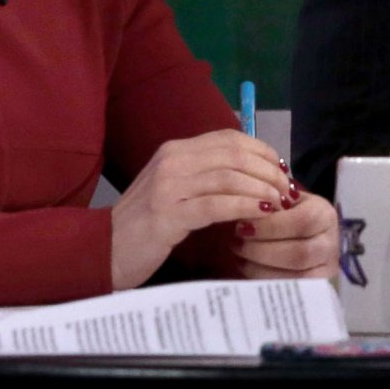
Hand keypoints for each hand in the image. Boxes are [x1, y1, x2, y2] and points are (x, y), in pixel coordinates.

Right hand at [111, 131, 293, 289]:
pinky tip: (261, 214)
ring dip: (261, 189)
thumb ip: (207, 177)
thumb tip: (255, 173)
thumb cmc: (146, 225)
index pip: (230, 138)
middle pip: (234, 155)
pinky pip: (215, 205)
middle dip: (268, 171)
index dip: (262, 151)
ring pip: (229, 177)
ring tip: (279, 205)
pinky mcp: (167, 214)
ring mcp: (167, 186)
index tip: (281, 170)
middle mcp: (171, 160)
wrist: (102, 250)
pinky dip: (244, 206)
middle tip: (287, 191)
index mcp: (175, 150)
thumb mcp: (176, 190)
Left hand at [232, 185, 341, 279]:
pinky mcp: (316, 287)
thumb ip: (273, 200)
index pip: (302, 222)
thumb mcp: (286, 202)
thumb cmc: (291, 216)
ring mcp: (326, 269)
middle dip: (262, 250)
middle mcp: (331, 243)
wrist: (309, 237)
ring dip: (260, 267)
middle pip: (299, 253)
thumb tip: (253, 203)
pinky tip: (247, 268)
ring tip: (239, 256)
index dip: (271, 227)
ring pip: (295, 276)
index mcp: (325, 215)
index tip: (243, 226)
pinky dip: (264, 280)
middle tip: (237, 243)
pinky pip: (290, 290)